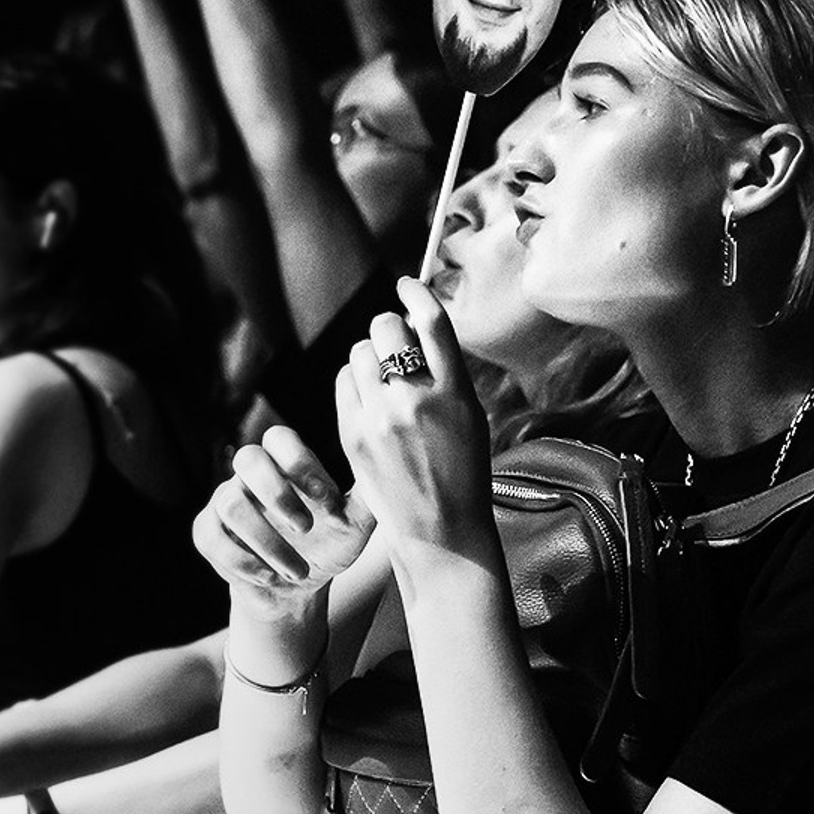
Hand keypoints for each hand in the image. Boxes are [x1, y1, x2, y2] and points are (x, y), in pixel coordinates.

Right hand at [192, 426, 371, 613]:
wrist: (298, 590)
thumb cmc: (328, 546)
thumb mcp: (355, 525)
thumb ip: (367, 499)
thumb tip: (388, 473)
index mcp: (285, 464)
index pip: (280, 439)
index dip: (300, 463)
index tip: (327, 500)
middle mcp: (252, 476)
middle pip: (248, 457)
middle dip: (277, 494)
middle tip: (306, 529)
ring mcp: (225, 502)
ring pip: (230, 503)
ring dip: (268, 542)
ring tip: (298, 570)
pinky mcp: (207, 533)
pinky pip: (212, 538)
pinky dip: (243, 562)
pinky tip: (269, 578)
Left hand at [336, 277, 495, 570]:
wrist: (440, 528)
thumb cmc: (461, 468)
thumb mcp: (469, 414)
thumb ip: (444, 371)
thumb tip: (414, 325)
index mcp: (453, 393)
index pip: (431, 322)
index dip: (416, 294)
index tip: (408, 285)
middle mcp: (414, 401)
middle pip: (386, 328)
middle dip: (390, 327)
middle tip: (397, 344)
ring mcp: (379, 419)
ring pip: (359, 352)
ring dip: (372, 356)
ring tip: (385, 381)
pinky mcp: (352, 434)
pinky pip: (344, 381)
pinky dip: (354, 381)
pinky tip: (368, 399)